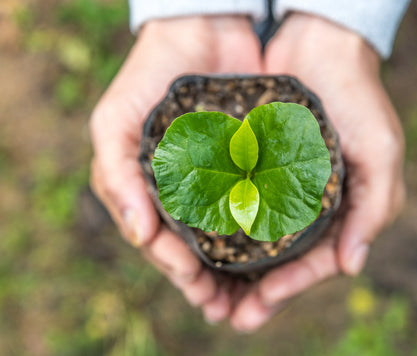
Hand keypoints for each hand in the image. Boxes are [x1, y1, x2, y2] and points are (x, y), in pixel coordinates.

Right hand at [89, 16, 262, 320]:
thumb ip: (116, 177)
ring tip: (254, 300)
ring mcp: (226, 180)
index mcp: (157, 190)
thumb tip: (138, 233)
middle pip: (203, 249)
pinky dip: (269, 233)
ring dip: (242, 273)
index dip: (180, 271)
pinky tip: (277, 254)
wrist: (202, 30)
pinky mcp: (257, 163)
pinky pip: (263, 205)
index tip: (197, 288)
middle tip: (228, 309)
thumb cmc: (149, 77)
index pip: (167, 244)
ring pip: (234, 237)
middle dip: (213, 284)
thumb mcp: (114, 124)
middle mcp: (193, 191)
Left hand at [226, 13, 405, 330]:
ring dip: (235, 271)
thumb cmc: (358, 96)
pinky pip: (238, 206)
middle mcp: (311, 203)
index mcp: (343, 208)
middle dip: (258, 292)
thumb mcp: (379, 151)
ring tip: (208, 297)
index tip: (260, 304)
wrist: (319, 43)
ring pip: (257, 241)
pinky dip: (222, 231)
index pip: (317, 259)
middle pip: (283, 259)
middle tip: (229, 317)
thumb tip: (352, 267)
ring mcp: (282, 186)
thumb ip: (373, 209)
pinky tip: (202, 248)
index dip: (291, 286)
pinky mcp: (256, 166)